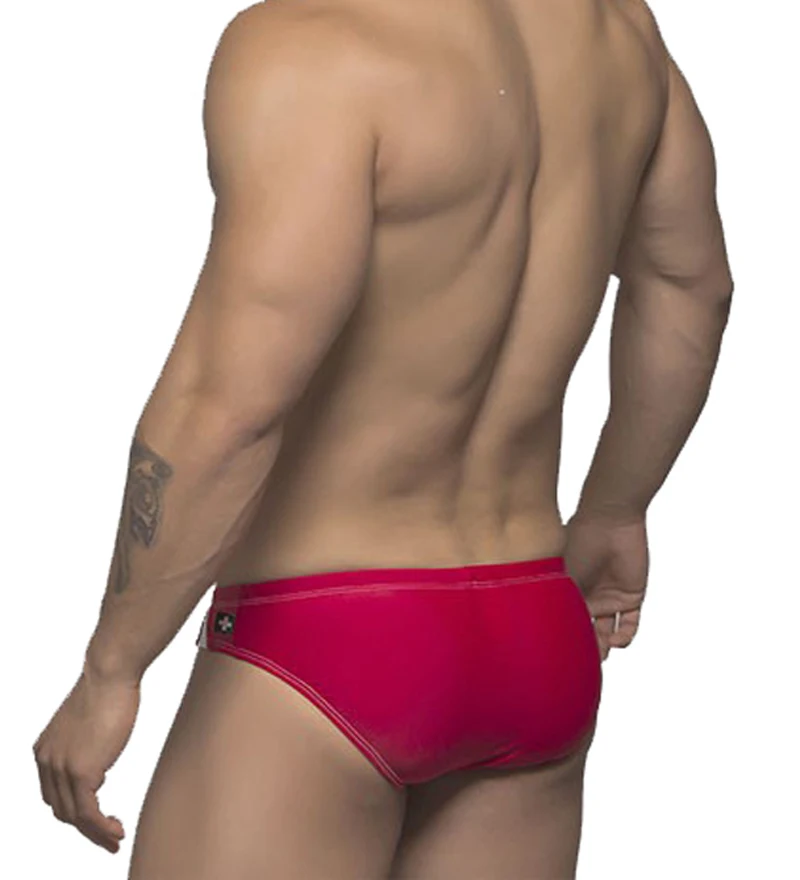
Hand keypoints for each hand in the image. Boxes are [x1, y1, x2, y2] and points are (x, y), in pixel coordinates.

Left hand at [33, 661, 140, 852]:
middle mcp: (46, 762)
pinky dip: (101, 828)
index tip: (98, 818)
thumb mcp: (88, 724)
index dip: (75, 810)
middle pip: (61, 809)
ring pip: (74, 817)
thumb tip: (98, 769)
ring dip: (95, 834)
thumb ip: (86, 747)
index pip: (54, 793)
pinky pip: (88, 813)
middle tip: (107, 838)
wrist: (110, 673)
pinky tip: (116, 829)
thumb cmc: (108, 689)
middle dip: (85, 829)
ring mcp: (61, 768)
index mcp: (45, 750)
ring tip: (115, 839)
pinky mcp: (81, 772)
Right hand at [563, 511, 648, 661]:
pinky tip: (617, 640)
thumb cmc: (578, 544)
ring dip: (605, 647)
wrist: (609, 522)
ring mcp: (609, 598)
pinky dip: (625, 637)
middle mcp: (586, 598)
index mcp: (566, 592)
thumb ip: (555, 605)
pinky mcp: (631, 596)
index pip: (565, 622)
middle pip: (586, 632)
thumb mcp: (561, 578)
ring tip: (599, 654)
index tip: (559, 658)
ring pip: (607, 632)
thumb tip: (540, 634)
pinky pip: (630, 623)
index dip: (564, 639)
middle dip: (584, 649)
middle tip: (580, 665)